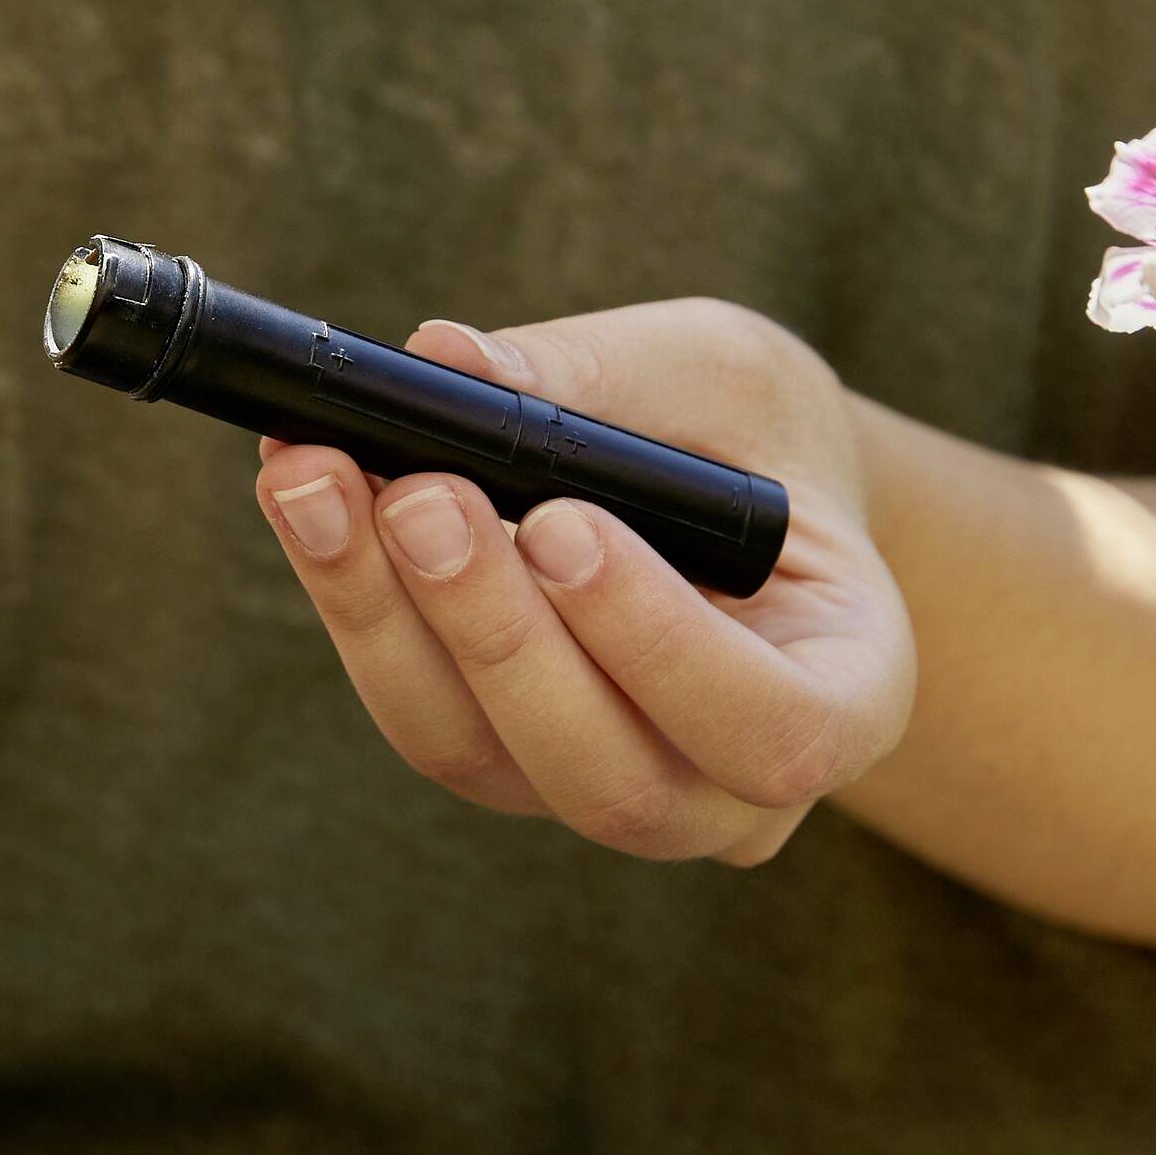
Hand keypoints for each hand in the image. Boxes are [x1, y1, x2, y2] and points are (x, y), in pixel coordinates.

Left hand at [254, 301, 913, 864]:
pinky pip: (420, 712)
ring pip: (483, 757)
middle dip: (492, 632)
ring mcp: (609, 795)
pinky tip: (306, 493)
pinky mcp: (501, 763)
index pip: (774, 733)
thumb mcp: (721, 373)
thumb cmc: (753, 437)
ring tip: (317, 480)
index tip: (562, 525)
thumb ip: (607, 374)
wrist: (729, 487)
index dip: (658, 649)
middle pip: (606, 775)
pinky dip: (352, 601)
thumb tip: (446, 359)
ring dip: (385, 616)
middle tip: (415, 494)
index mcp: (848, 696)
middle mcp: (733, 790)